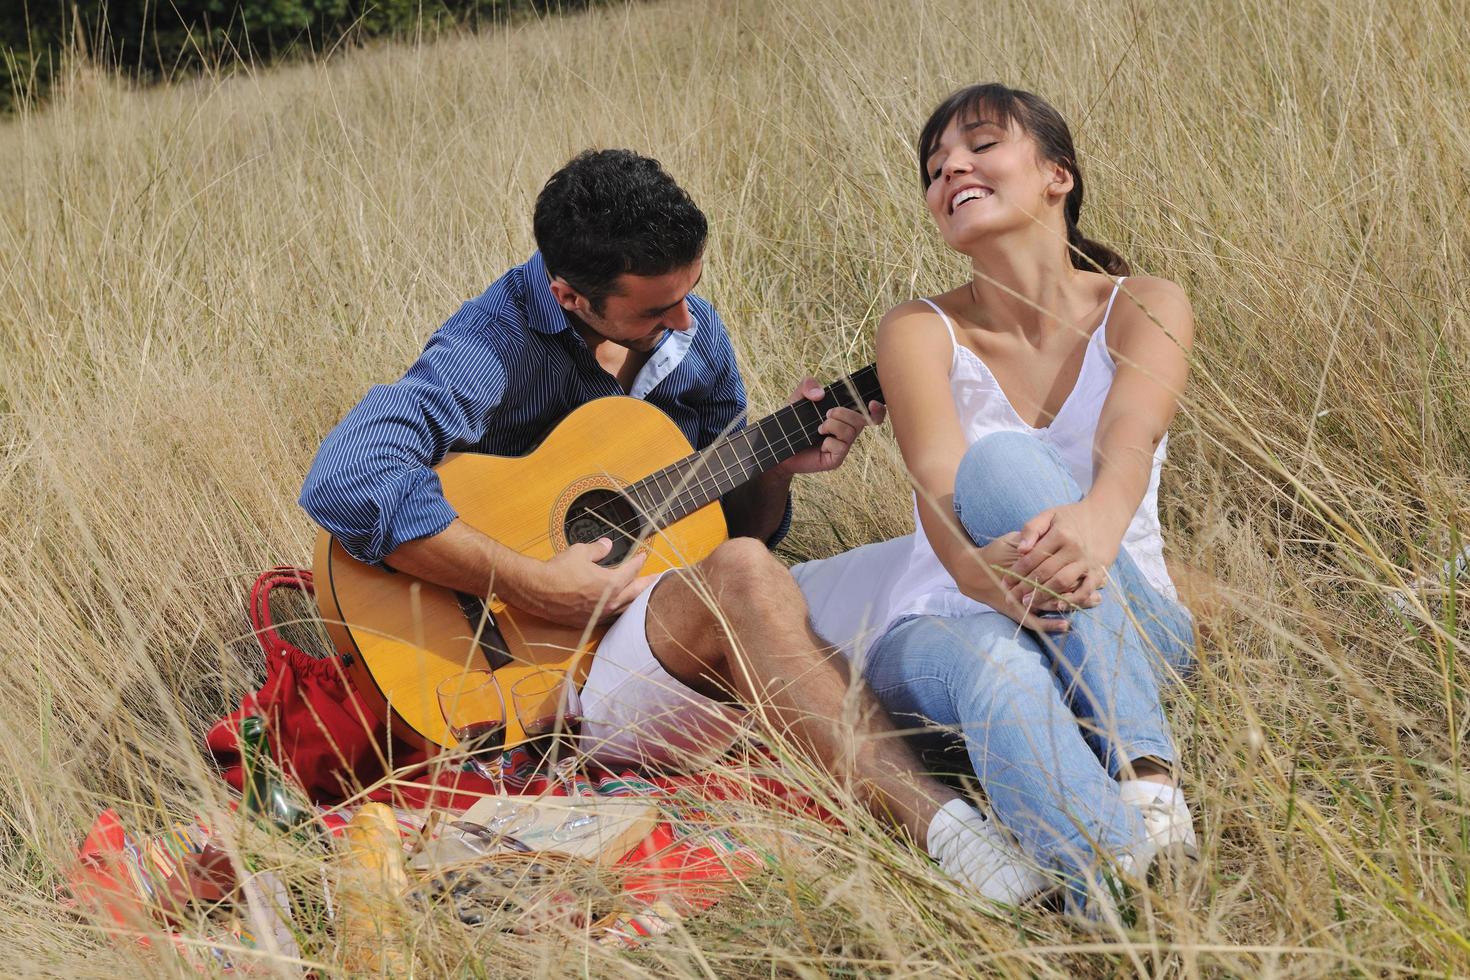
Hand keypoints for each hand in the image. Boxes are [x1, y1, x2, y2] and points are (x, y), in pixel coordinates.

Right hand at [515, 539, 653, 627]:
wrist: (538, 590)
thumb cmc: (559, 569)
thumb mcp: (580, 552)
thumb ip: (598, 550)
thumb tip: (607, 545)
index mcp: (611, 583)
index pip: (631, 571)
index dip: (639, 562)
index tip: (643, 556)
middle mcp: (609, 602)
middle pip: (635, 593)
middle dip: (647, 584)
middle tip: (656, 579)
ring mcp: (599, 614)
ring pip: (625, 609)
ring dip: (635, 601)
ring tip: (642, 595)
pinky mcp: (588, 622)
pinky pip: (610, 617)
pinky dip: (619, 611)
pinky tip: (619, 609)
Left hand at [772, 377, 886, 476]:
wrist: (778, 445)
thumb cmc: (791, 422)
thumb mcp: (796, 399)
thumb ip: (807, 386)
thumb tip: (821, 393)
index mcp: (844, 416)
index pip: (870, 414)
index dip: (878, 410)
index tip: (872, 404)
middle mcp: (847, 431)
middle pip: (862, 420)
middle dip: (844, 413)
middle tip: (826, 414)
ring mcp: (842, 446)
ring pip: (851, 432)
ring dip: (834, 425)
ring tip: (819, 427)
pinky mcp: (835, 459)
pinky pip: (841, 448)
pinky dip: (829, 441)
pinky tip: (819, 442)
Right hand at [950, 533, 1086, 631]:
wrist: (971, 572)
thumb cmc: (995, 553)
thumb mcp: (1010, 540)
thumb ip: (1030, 537)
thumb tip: (1053, 535)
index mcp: (1026, 562)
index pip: (1055, 565)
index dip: (1075, 565)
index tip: (1094, 565)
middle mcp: (1024, 583)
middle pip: (1057, 585)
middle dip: (1081, 586)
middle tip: (1101, 584)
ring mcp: (1020, 599)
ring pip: (1049, 604)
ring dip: (1073, 604)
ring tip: (1095, 601)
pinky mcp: (1015, 611)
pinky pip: (1034, 621)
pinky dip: (1050, 625)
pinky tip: (1066, 625)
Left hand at [1005, 502, 1121, 611]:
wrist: (1107, 514)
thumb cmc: (1072, 515)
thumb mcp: (1050, 515)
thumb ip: (1032, 529)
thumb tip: (1021, 550)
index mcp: (1060, 534)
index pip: (1033, 557)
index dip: (1016, 571)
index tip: (1004, 582)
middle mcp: (1074, 548)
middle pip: (1045, 572)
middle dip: (1025, 587)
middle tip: (1010, 597)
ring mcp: (1088, 561)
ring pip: (1062, 582)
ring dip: (1043, 595)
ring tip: (1027, 603)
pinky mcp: (1100, 571)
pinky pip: (1085, 590)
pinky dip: (1072, 600)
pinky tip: (1057, 605)